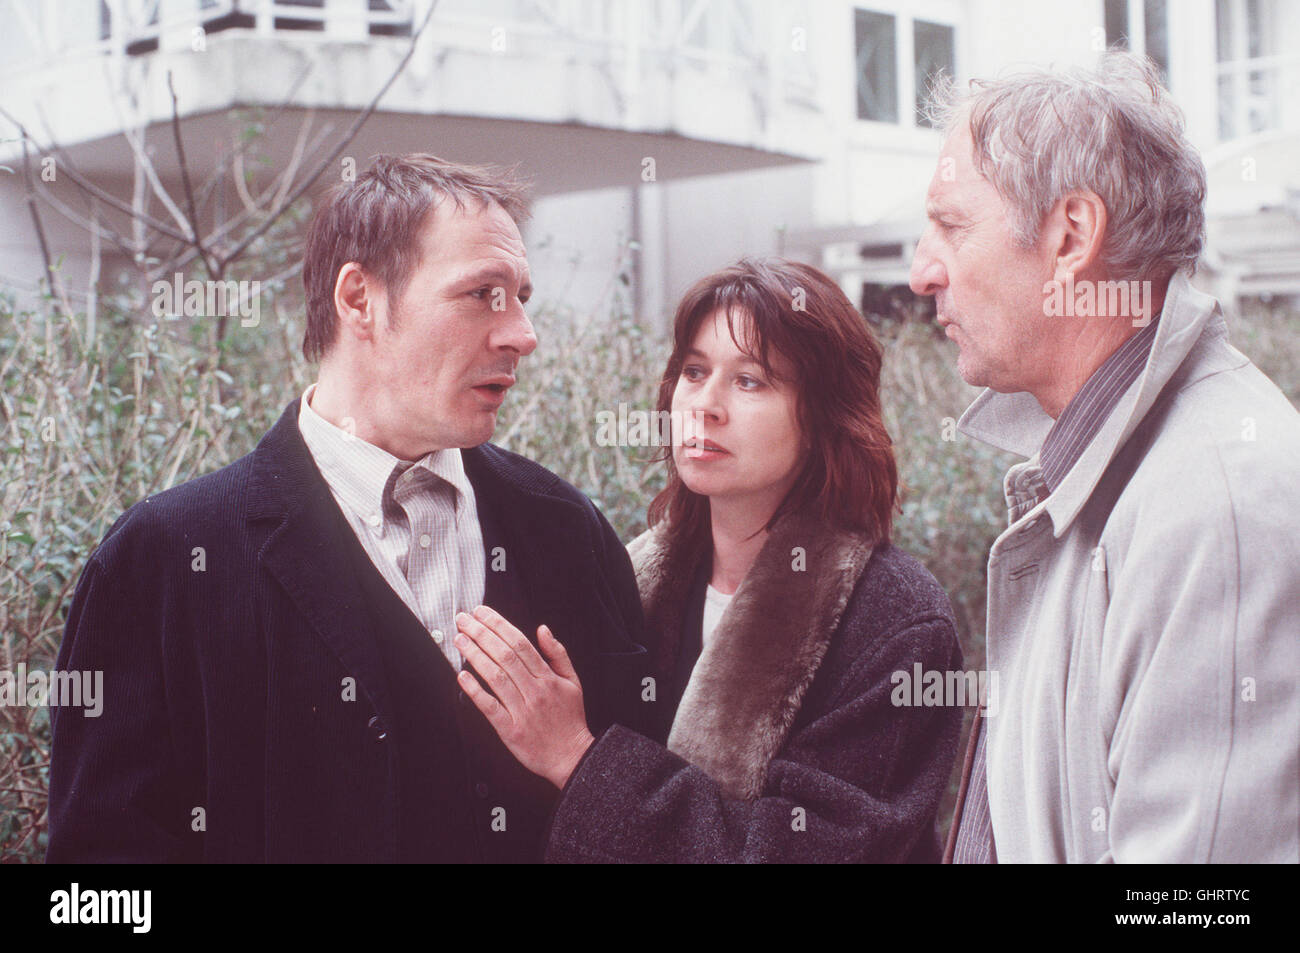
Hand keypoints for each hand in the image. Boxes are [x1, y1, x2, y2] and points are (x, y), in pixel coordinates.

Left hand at [454, 605, 594, 789]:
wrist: (572, 757)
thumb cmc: (570, 720)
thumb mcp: (573, 682)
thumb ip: (558, 654)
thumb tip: (543, 630)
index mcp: (548, 678)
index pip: (520, 643)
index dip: (499, 625)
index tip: (482, 613)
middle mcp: (535, 691)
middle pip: (505, 655)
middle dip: (482, 634)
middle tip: (464, 620)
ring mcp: (522, 710)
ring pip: (496, 676)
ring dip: (475, 655)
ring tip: (460, 640)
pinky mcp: (510, 730)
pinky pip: (490, 707)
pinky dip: (475, 691)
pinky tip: (463, 676)